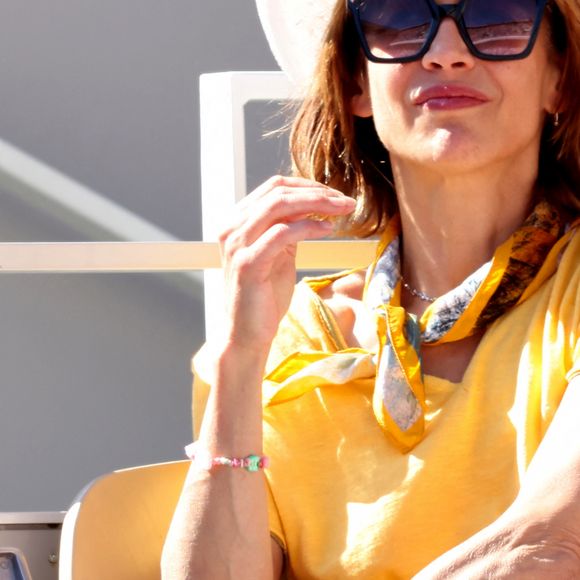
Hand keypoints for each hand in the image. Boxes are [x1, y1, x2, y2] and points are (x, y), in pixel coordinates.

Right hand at [218, 175, 355, 352]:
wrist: (247, 334)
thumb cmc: (265, 297)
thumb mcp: (280, 254)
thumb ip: (290, 228)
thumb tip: (314, 205)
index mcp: (238, 222)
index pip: (274, 187)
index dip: (308, 186)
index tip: (335, 195)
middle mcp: (232, 227)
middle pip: (278, 191)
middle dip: (318, 192)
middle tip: (346, 201)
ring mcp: (237, 244)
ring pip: (279, 206)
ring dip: (317, 204)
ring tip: (343, 210)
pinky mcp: (247, 263)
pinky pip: (282, 233)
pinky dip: (309, 227)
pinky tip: (328, 229)